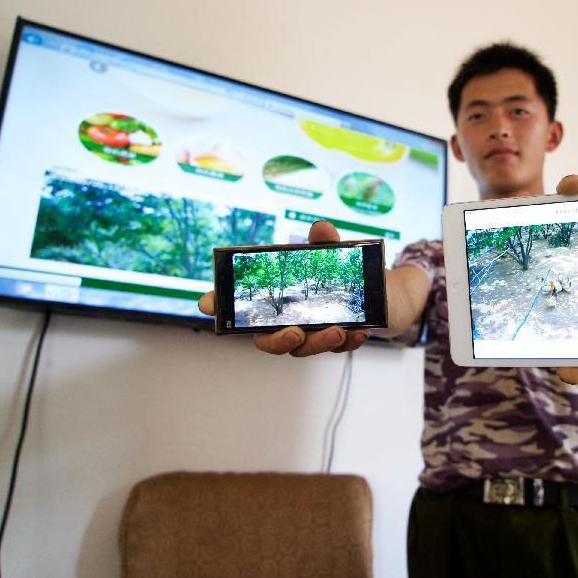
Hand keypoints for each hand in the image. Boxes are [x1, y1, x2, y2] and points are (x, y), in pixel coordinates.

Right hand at [197, 221, 368, 355]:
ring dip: (320, 343)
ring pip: (304, 349)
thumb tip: (320, 228)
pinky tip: (359, 333)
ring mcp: (307, 335)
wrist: (371, 293)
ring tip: (339, 330)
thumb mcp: (330, 254)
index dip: (219, 305)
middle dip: (278, 341)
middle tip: (296, 333)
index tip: (206, 304)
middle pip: (268, 340)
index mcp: (273, 299)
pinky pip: (335, 349)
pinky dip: (348, 342)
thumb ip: (323, 242)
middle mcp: (284, 322)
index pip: (239, 305)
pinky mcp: (332, 342)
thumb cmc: (334, 273)